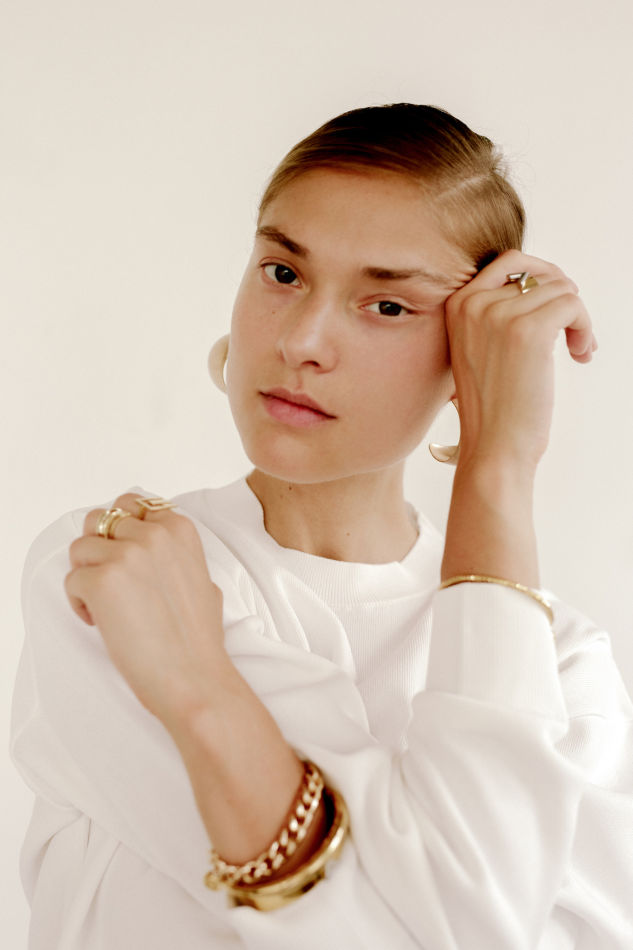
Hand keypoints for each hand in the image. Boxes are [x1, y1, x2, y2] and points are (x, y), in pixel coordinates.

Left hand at [64, 493, 227, 727]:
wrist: (194, 677)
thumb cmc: (199, 638)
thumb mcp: (203, 578)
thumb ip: (176, 554)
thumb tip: (154, 549)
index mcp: (179, 529)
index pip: (132, 502)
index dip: (121, 528)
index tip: (123, 551)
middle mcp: (153, 534)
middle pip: (100, 519)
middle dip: (99, 546)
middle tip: (109, 577)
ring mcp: (126, 556)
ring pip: (80, 548)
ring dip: (86, 575)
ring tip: (105, 604)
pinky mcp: (101, 582)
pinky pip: (72, 581)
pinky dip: (79, 603)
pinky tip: (100, 621)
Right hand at [445, 249, 595, 472]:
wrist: (493, 447)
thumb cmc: (492, 408)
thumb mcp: (479, 349)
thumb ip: (497, 313)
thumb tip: (548, 281)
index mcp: (457, 304)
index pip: (510, 261)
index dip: (543, 278)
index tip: (557, 306)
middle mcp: (473, 303)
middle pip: (542, 275)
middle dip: (565, 300)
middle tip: (573, 331)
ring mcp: (499, 315)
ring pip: (563, 290)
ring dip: (579, 320)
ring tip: (576, 350)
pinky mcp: (528, 331)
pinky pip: (573, 305)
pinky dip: (585, 328)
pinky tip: (580, 354)